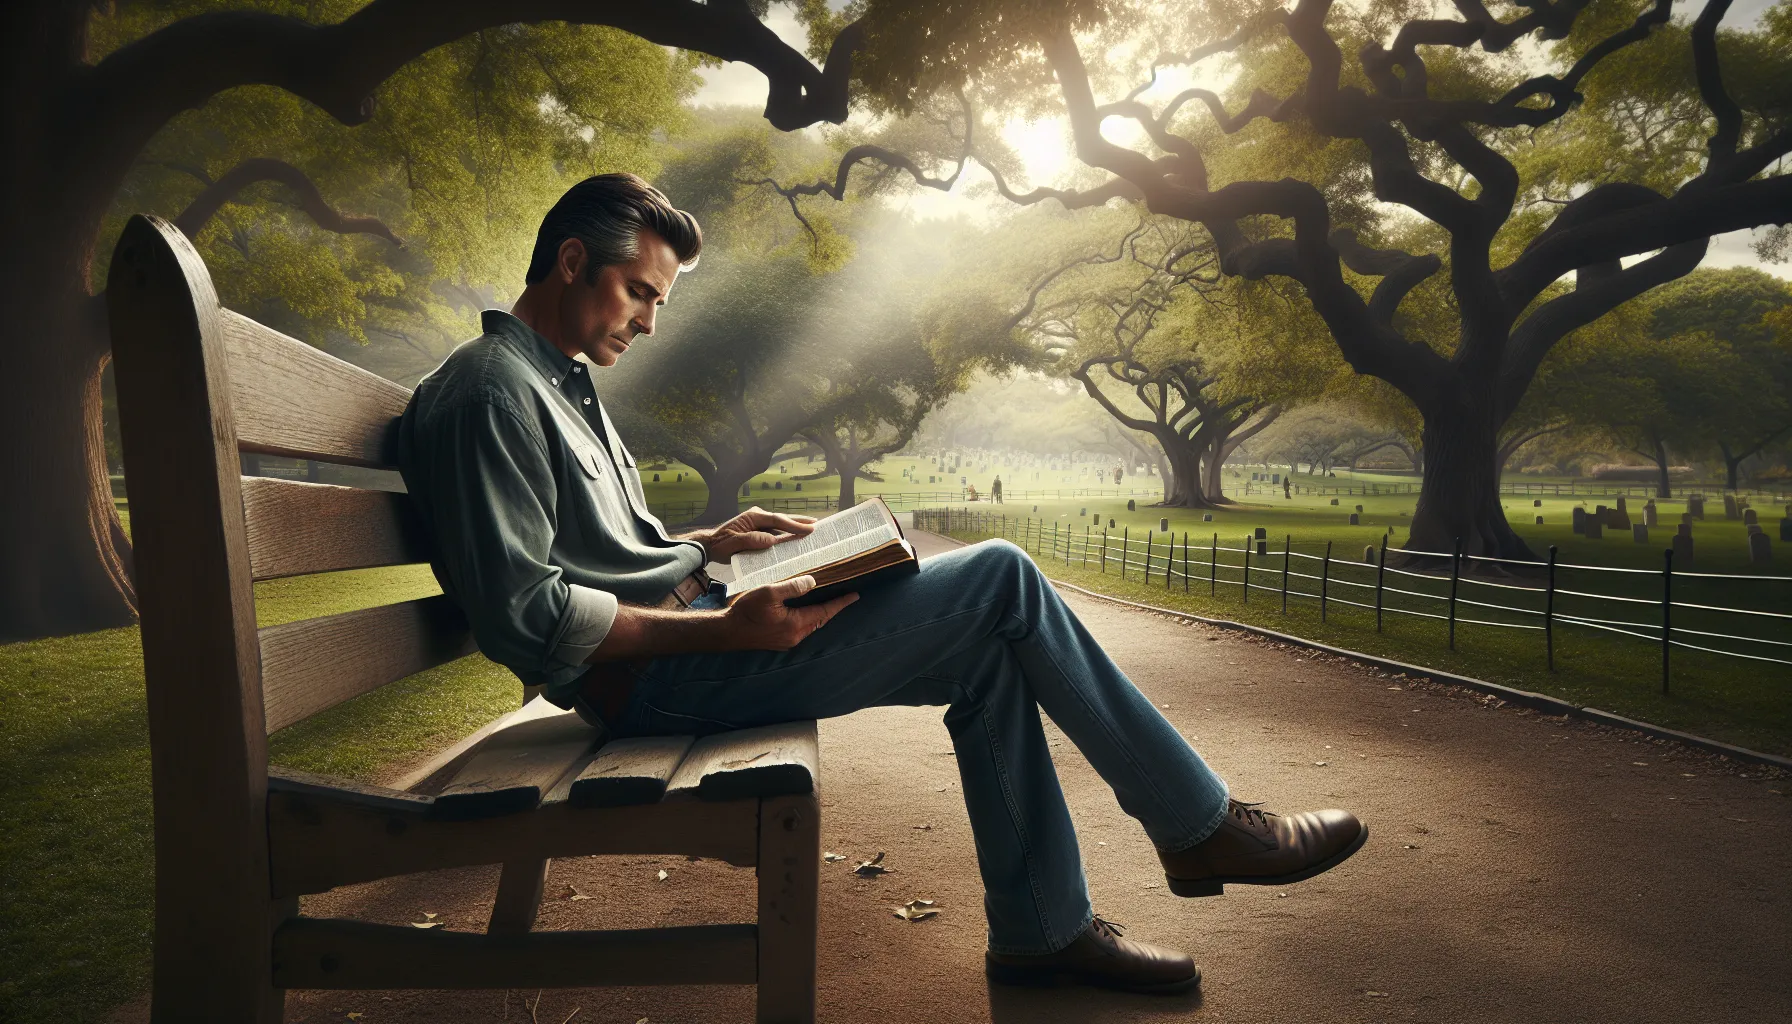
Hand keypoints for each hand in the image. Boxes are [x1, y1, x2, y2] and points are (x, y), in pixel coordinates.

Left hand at [698, 506, 817, 562]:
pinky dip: (787, 532)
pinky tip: (795, 536)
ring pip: (780, 524)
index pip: (777, 520)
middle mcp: (757, 516)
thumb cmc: (720, 545)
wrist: (709, 545)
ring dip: (795, 525)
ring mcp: (758, 522)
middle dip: (800, 521)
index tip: (808, 528)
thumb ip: (751, 540)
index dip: (794, 524)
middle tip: (817, 524)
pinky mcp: (758, 529)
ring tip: (811, 527)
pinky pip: (775, 530)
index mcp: (753, 517)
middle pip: (782, 518)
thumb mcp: (733, 544)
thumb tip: (771, 540)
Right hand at [725, 576, 857, 650]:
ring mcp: (787, 641)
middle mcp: (795, 636)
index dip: (840, 603)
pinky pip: (800, 628)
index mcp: (796, 624)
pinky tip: (804, 609)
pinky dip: (807, 618)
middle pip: (820, 620)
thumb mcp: (769, 592)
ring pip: (811, 625)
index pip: (825, 612)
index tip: (855, 595)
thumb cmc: (746, 611)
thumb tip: (812, 582)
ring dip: (819, 614)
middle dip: (832, 608)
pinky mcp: (779, 641)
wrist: (727, 631)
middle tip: (843, 596)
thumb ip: (793, 587)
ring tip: (826, 600)